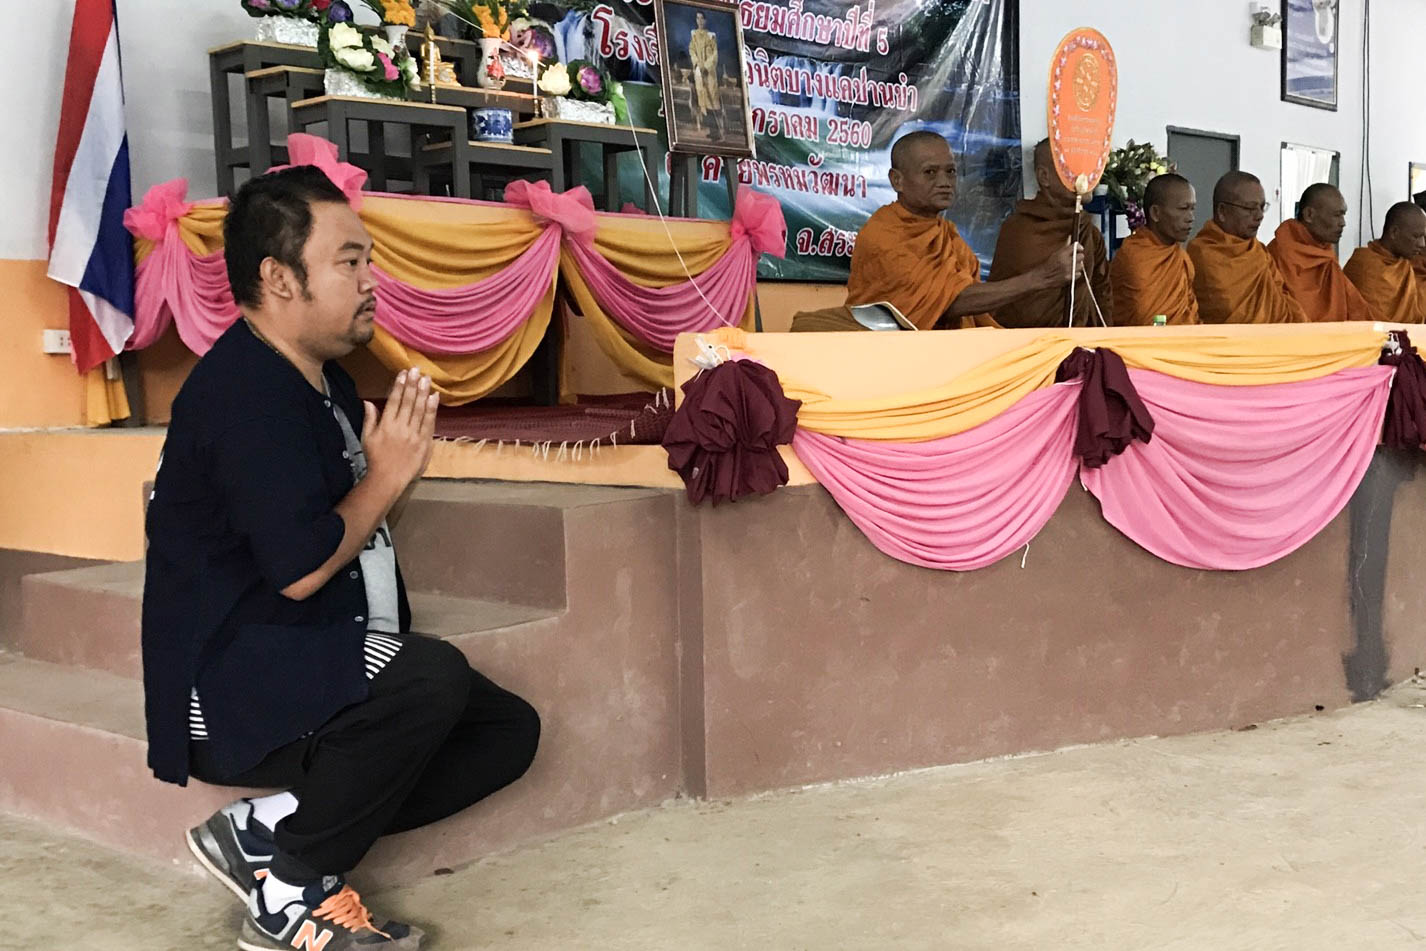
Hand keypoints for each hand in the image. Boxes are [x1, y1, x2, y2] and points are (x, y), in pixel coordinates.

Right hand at [362, 366, 438, 494]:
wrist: (387, 479)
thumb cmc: (376, 458)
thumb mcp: (367, 437)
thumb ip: (370, 418)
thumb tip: (368, 401)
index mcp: (386, 425)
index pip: (394, 401)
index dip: (399, 386)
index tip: (404, 373)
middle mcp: (400, 427)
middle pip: (408, 402)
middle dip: (413, 385)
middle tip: (417, 370)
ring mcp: (413, 435)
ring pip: (419, 410)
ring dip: (423, 393)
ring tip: (426, 379)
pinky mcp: (424, 443)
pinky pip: (429, 423)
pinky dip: (432, 410)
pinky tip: (434, 397)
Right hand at [1035, 242, 1082, 289]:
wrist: (1042, 277)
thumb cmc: (1047, 266)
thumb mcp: (1055, 254)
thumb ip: (1065, 250)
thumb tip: (1076, 246)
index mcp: (1061, 254)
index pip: (1076, 247)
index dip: (1079, 247)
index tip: (1080, 249)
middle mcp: (1066, 261)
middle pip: (1081, 256)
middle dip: (1079, 257)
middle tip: (1075, 259)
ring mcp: (1068, 270)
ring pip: (1081, 266)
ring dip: (1077, 266)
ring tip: (1071, 267)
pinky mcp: (1069, 278)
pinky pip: (1078, 274)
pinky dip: (1075, 274)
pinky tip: (1070, 273)